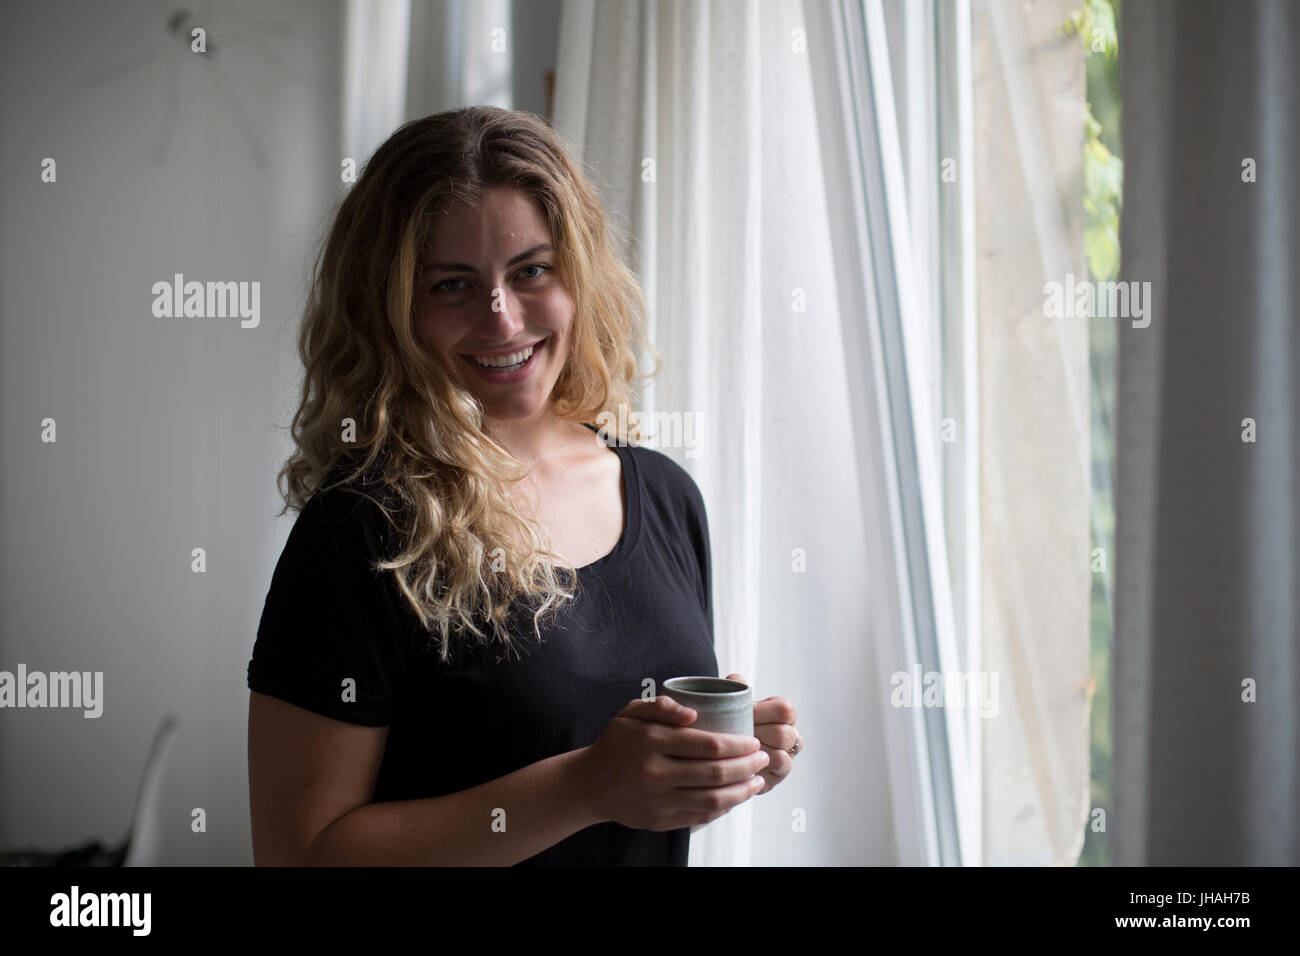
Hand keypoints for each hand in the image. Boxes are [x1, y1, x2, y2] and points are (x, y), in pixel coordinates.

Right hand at [578, 696, 769, 831]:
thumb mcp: (631, 713)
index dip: (738, 744)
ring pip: (712, 799)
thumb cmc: (617, 742)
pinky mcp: (659, 820)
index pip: (708, 744)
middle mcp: (655, 772)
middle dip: (747, 766)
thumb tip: (694, 713)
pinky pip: (700, 816)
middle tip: (762, 757)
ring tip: (757, 780)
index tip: (753, 740)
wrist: (589, 784)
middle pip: (715, 773)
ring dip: (742, 791)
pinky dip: (723, 808)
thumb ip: (661, 705)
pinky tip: (735, 797)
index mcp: (652, 741)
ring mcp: (658, 800)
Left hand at [726, 673, 799, 795]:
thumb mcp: (734, 703)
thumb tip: (735, 680)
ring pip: (780, 756)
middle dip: (757, 735)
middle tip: (735, 735)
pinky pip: (774, 774)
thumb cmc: (733, 720)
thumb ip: (735, 689)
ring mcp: (789, 757)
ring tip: (737, 750)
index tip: (744, 714)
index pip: (785, 710)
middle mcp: (792, 735)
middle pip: (783, 734)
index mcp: (785, 714)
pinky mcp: (779, 776)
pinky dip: (757, 768)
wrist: (727, 749)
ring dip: (756, 754)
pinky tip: (741, 764)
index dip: (764, 712)